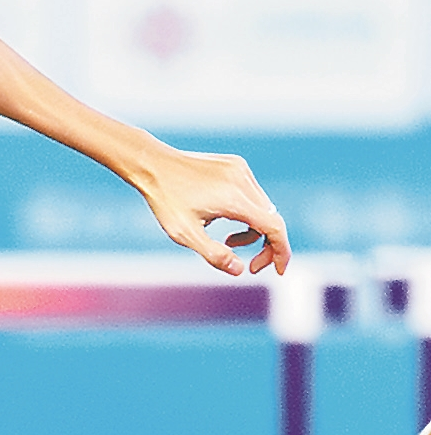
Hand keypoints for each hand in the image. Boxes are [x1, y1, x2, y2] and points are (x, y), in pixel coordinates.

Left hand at [135, 148, 290, 275]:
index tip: (279, 270)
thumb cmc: (164, 200)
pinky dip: (246, 211)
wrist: (153, 164)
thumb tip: (240, 271)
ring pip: (263, 207)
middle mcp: (242, 180)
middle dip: (265, 245)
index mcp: (234, 198)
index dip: (281, 251)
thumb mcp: (183, 234)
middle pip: (271, 219)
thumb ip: (214, 254)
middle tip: (250, 264)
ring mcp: (241, 169)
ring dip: (253, 229)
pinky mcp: (236, 165)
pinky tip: (220, 216)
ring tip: (227, 240)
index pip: (274, 227)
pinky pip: (252, 194)